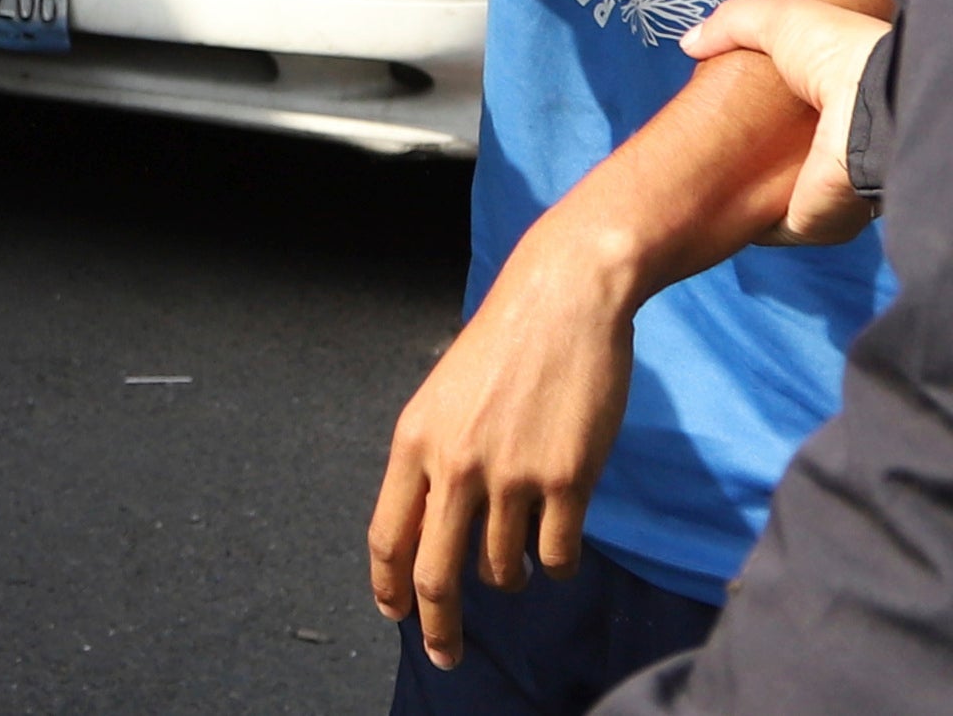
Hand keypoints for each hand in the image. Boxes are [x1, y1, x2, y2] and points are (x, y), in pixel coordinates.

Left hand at [367, 224, 638, 664]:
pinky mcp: (566, 480)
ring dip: (511, 576)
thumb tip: (428, 534)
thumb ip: (433, 463)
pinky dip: (556, 565)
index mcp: (414, 442)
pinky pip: (556, 556)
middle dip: (438, 626)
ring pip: (502, 570)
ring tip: (520, 554)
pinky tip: (558, 546)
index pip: (386, 537)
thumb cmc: (504, 348)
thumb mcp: (445, 400)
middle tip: (446, 653)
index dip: (389, 588)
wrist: (563, 300)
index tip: (398, 617)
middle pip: (435, 574)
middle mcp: (455, 464)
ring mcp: (511, 475)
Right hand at [675, 0, 888, 243]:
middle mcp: (835, 149)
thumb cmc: (839, 55)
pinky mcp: (808, 222)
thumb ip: (733, 25)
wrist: (870, 108)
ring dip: (742, 190)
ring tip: (694, 175)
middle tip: (703, 139)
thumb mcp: (782, 19)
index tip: (727, 100)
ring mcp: (823, 189)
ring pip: (773, 195)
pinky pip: (764, 227)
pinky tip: (706, 205)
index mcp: (839, 100)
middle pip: (783, 156)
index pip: (798, 110)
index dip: (763, 107)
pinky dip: (739, 221)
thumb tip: (690, 44)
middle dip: (750, 152)